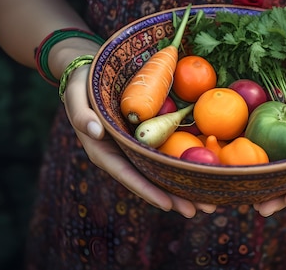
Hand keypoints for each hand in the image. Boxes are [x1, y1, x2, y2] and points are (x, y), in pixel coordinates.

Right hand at [62, 65, 216, 217]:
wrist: (88, 76)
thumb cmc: (80, 86)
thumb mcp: (75, 96)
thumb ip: (81, 114)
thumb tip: (95, 132)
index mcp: (103, 151)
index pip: (127, 175)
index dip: (147, 190)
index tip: (167, 204)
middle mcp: (122, 155)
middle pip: (150, 180)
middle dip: (175, 197)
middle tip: (203, 210)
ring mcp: (136, 148)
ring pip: (161, 172)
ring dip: (184, 187)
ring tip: (210, 203)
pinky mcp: (146, 137)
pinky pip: (165, 153)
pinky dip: (182, 164)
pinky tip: (203, 172)